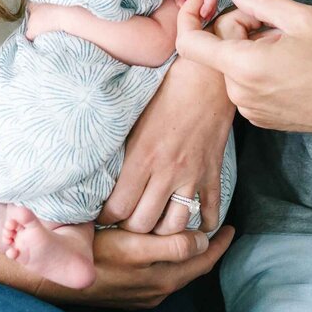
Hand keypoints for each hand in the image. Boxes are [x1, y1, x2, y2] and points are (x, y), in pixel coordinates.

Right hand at [39, 226, 234, 308]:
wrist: (55, 278)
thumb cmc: (92, 252)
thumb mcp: (132, 244)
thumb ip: (171, 245)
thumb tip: (202, 242)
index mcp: (162, 275)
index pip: (201, 257)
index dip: (217, 241)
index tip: (228, 226)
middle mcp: (157, 288)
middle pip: (194, 269)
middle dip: (211, 250)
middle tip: (224, 232)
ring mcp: (144, 294)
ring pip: (179, 274)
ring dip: (192, 258)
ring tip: (201, 241)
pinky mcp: (132, 297)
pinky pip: (163, 280)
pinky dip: (175, 266)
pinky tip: (170, 255)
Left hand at [99, 55, 234, 233]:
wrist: (206, 79)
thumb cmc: (165, 92)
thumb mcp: (134, 118)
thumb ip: (121, 150)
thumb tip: (99, 172)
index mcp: (142, 157)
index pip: (118, 206)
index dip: (107, 218)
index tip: (103, 217)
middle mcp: (166, 171)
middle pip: (144, 223)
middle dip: (130, 230)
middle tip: (125, 225)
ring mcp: (192, 175)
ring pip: (175, 225)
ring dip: (163, 232)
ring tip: (154, 228)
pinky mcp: (213, 174)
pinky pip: (209, 212)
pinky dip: (201, 225)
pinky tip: (192, 225)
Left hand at [176, 0, 311, 139]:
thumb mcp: (302, 17)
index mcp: (244, 66)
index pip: (190, 43)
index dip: (188, 18)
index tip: (203, 4)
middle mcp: (239, 93)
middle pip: (220, 49)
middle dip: (242, 30)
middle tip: (279, 25)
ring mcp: (249, 109)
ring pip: (234, 67)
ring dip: (253, 51)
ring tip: (291, 49)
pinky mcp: (261, 119)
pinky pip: (246, 85)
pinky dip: (260, 70)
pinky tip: (292, 68)